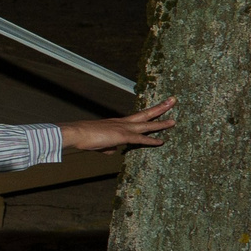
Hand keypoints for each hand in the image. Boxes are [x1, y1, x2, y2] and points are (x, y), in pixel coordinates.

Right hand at [60, 97, 174, 152]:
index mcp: (118, 123)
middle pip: (146, 113)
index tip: (158, 108)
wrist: (76, 133)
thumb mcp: (99, 143)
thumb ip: (108, 146)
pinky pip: (140, 139)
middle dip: (160, 107)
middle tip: (173, 100)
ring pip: (147, 124)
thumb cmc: (84, 137)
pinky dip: (151, 140)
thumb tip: (113, 150)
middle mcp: (123, 122)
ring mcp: (124, 128)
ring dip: (161, 123)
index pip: (137, 117)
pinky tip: (161, 142)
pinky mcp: (122, 136)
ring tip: (174, 121)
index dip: (149, 113)